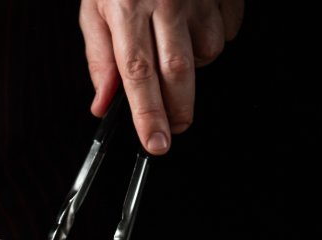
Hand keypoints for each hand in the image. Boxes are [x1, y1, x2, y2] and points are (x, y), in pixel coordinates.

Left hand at [79, 0, 243, 153]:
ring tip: (174, 51)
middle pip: (178, 73)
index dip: (148, 114)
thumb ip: (99, 59)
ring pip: (207, 55)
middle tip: (174, 129)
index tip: (156, 143)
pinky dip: (211, 41)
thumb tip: (102, 104)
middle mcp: (165, 3)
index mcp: (126, 10)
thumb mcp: (95, 10)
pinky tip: (193, 26)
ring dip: (193, 69)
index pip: (137, 74)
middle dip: (178, 110)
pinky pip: (226, 32)